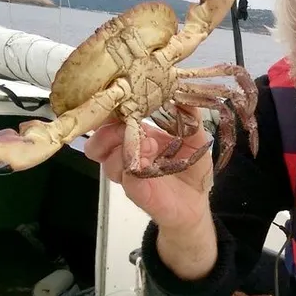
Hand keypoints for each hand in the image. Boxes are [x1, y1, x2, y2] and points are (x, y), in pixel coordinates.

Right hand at [83, 110, 214, 233]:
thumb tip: (184, 92)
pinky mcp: (138, 193)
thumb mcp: (197, 137)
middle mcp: (129, 154)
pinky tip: (148, 162)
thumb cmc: (192, 168)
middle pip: (99, 141)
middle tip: (126, 125)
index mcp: (140, 135)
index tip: (117, 97)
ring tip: (149, 145)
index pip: (114, 120)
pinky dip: (133, 168)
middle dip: (107, 130)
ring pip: (108, 160)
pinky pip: (127, 179)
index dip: (111, 110)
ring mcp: (130, 174)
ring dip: (124, 148)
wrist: (197, 203)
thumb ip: (191, 116)